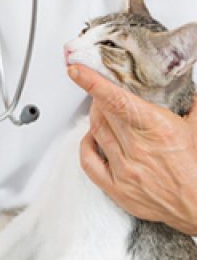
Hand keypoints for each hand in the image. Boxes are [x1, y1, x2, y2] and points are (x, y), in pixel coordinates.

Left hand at [68, 64, 196, 235]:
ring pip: (96, 132)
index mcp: (158, 128)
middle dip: (98, 99)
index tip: (75, 70)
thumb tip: (188, 90)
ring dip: (95, 118)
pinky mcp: (117, 189)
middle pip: (102, 113)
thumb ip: (191, 105)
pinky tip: (93, 139)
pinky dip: (86, 145)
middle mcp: (138, 148)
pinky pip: (88, 161)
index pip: (116, 100)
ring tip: (104, 114)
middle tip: (104, 95)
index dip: (92, 83)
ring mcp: (125, 170)